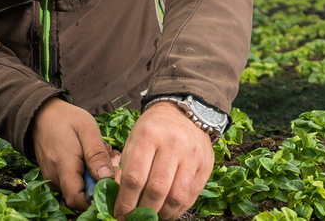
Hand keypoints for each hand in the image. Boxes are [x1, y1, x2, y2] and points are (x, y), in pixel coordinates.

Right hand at [30, 97, 116, 209]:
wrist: (42, 114)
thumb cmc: (66, 119)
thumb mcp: (87, 129)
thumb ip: (97, 155)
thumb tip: (106, 178)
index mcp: (63, 167)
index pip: (77, 201)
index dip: (96, 199)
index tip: (110, 182)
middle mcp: (54, 178)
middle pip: (80, 196)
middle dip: (100, 183)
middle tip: (111, 159)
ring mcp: (52, 178)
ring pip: (78, 190)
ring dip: (94, 178)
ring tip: (101, 155)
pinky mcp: (53, 177)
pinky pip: (72, 183)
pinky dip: (85, 175)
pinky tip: (90, 158)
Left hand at [114, 101, 215, 220]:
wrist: (182, 113)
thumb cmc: (152, 130)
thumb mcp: (134, 139)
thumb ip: (127, 167)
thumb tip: (120, 201)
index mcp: (148, 136)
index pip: (135, 178)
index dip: (125, 201)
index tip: (119, 213)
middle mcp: (172, 145)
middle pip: (156, 190)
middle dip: (142, 211)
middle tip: (133, 219)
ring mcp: (191, 156)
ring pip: (176, 196)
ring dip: (161, 214)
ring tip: (150, 218)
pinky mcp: (205, 166)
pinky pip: (190, 196)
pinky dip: (177, 210)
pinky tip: (166, 213)